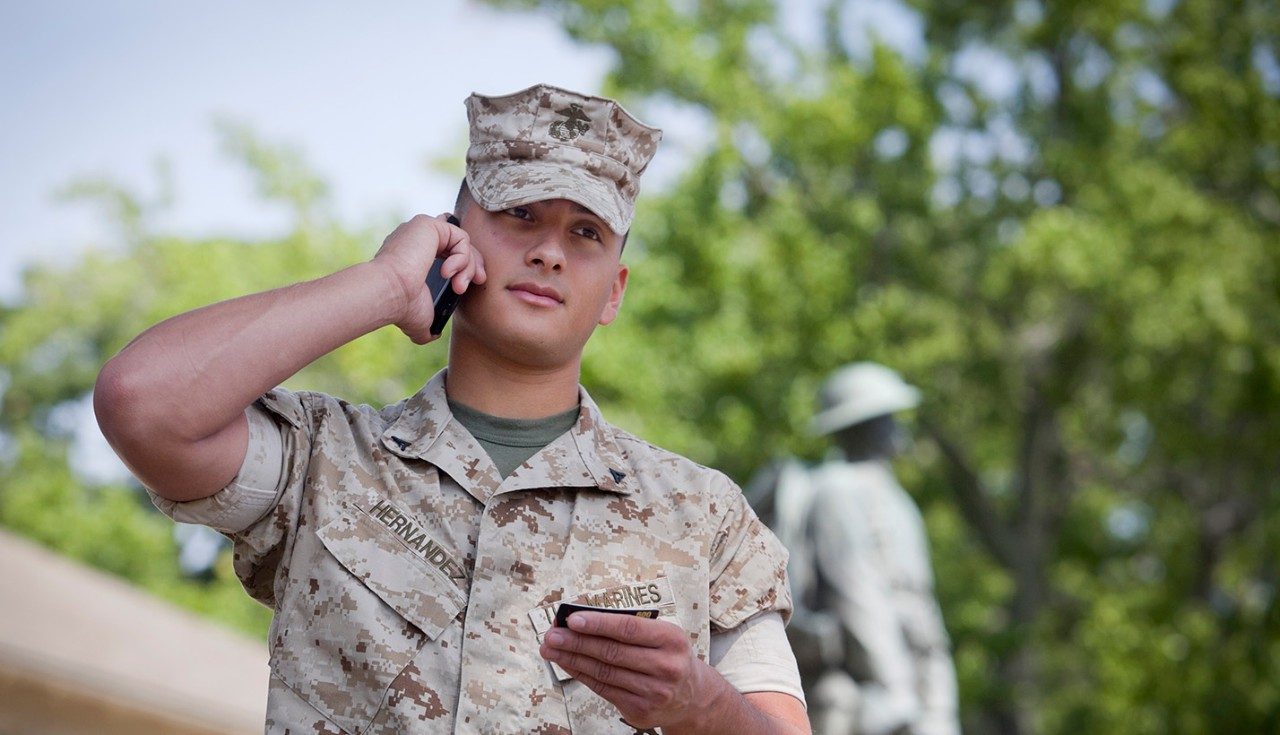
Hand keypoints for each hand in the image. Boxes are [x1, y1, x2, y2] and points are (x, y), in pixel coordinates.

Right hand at [372, 213, 485, 342]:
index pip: (446, 248)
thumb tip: (433, 334)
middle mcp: (417, 239)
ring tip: (458, 286)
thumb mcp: (420, 317)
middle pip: (459, 244)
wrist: (390, 294)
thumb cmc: (401, 307)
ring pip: (462, 243)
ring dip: (468, 267)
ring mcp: (421, 230)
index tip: (466, 286)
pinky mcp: (428, 225)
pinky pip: (460, 237)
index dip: (464, 265)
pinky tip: (448, 273)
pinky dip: (462, 257)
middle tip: (476, 283)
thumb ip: (429, 321)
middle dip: (473, 266)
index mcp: (414, 255)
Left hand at [540, 612, 719, 730]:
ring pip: (604, 672)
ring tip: (551, 648)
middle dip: (576, 642)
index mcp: (671, 639)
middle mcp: (666, 666)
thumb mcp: (661, 634)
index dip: (598, 624)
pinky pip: (604, 689)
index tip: (572, 618)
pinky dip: (582, 675)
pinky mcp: (641, 710)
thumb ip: (629, 625)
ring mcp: (654, 692)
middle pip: (611, 652)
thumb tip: (584, 617)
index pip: (629, 629)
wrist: (692, 696)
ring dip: (572, 659)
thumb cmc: (669, 656)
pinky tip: (568, 663)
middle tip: (552, 634)